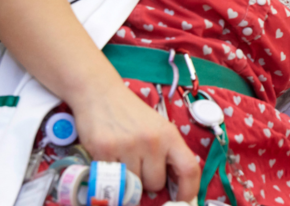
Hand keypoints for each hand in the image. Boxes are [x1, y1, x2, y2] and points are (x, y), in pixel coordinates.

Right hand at [70, 81, 200, 200]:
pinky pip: (111, 178)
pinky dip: (110, 173)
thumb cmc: (131, 114)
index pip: (189, 169)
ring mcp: (128, 146)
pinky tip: (109, 155)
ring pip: (133, 185)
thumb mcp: (158, 128)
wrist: (100, 93)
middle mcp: (152, 141)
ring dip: (129, 178)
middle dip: (148, 182)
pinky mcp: (104, 150)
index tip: (182, 200)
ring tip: (123, 158)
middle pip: (156, 184)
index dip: (189, 190)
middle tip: (139, 166)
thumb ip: (167, 152)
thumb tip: (174, 186)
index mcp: (170, 135)